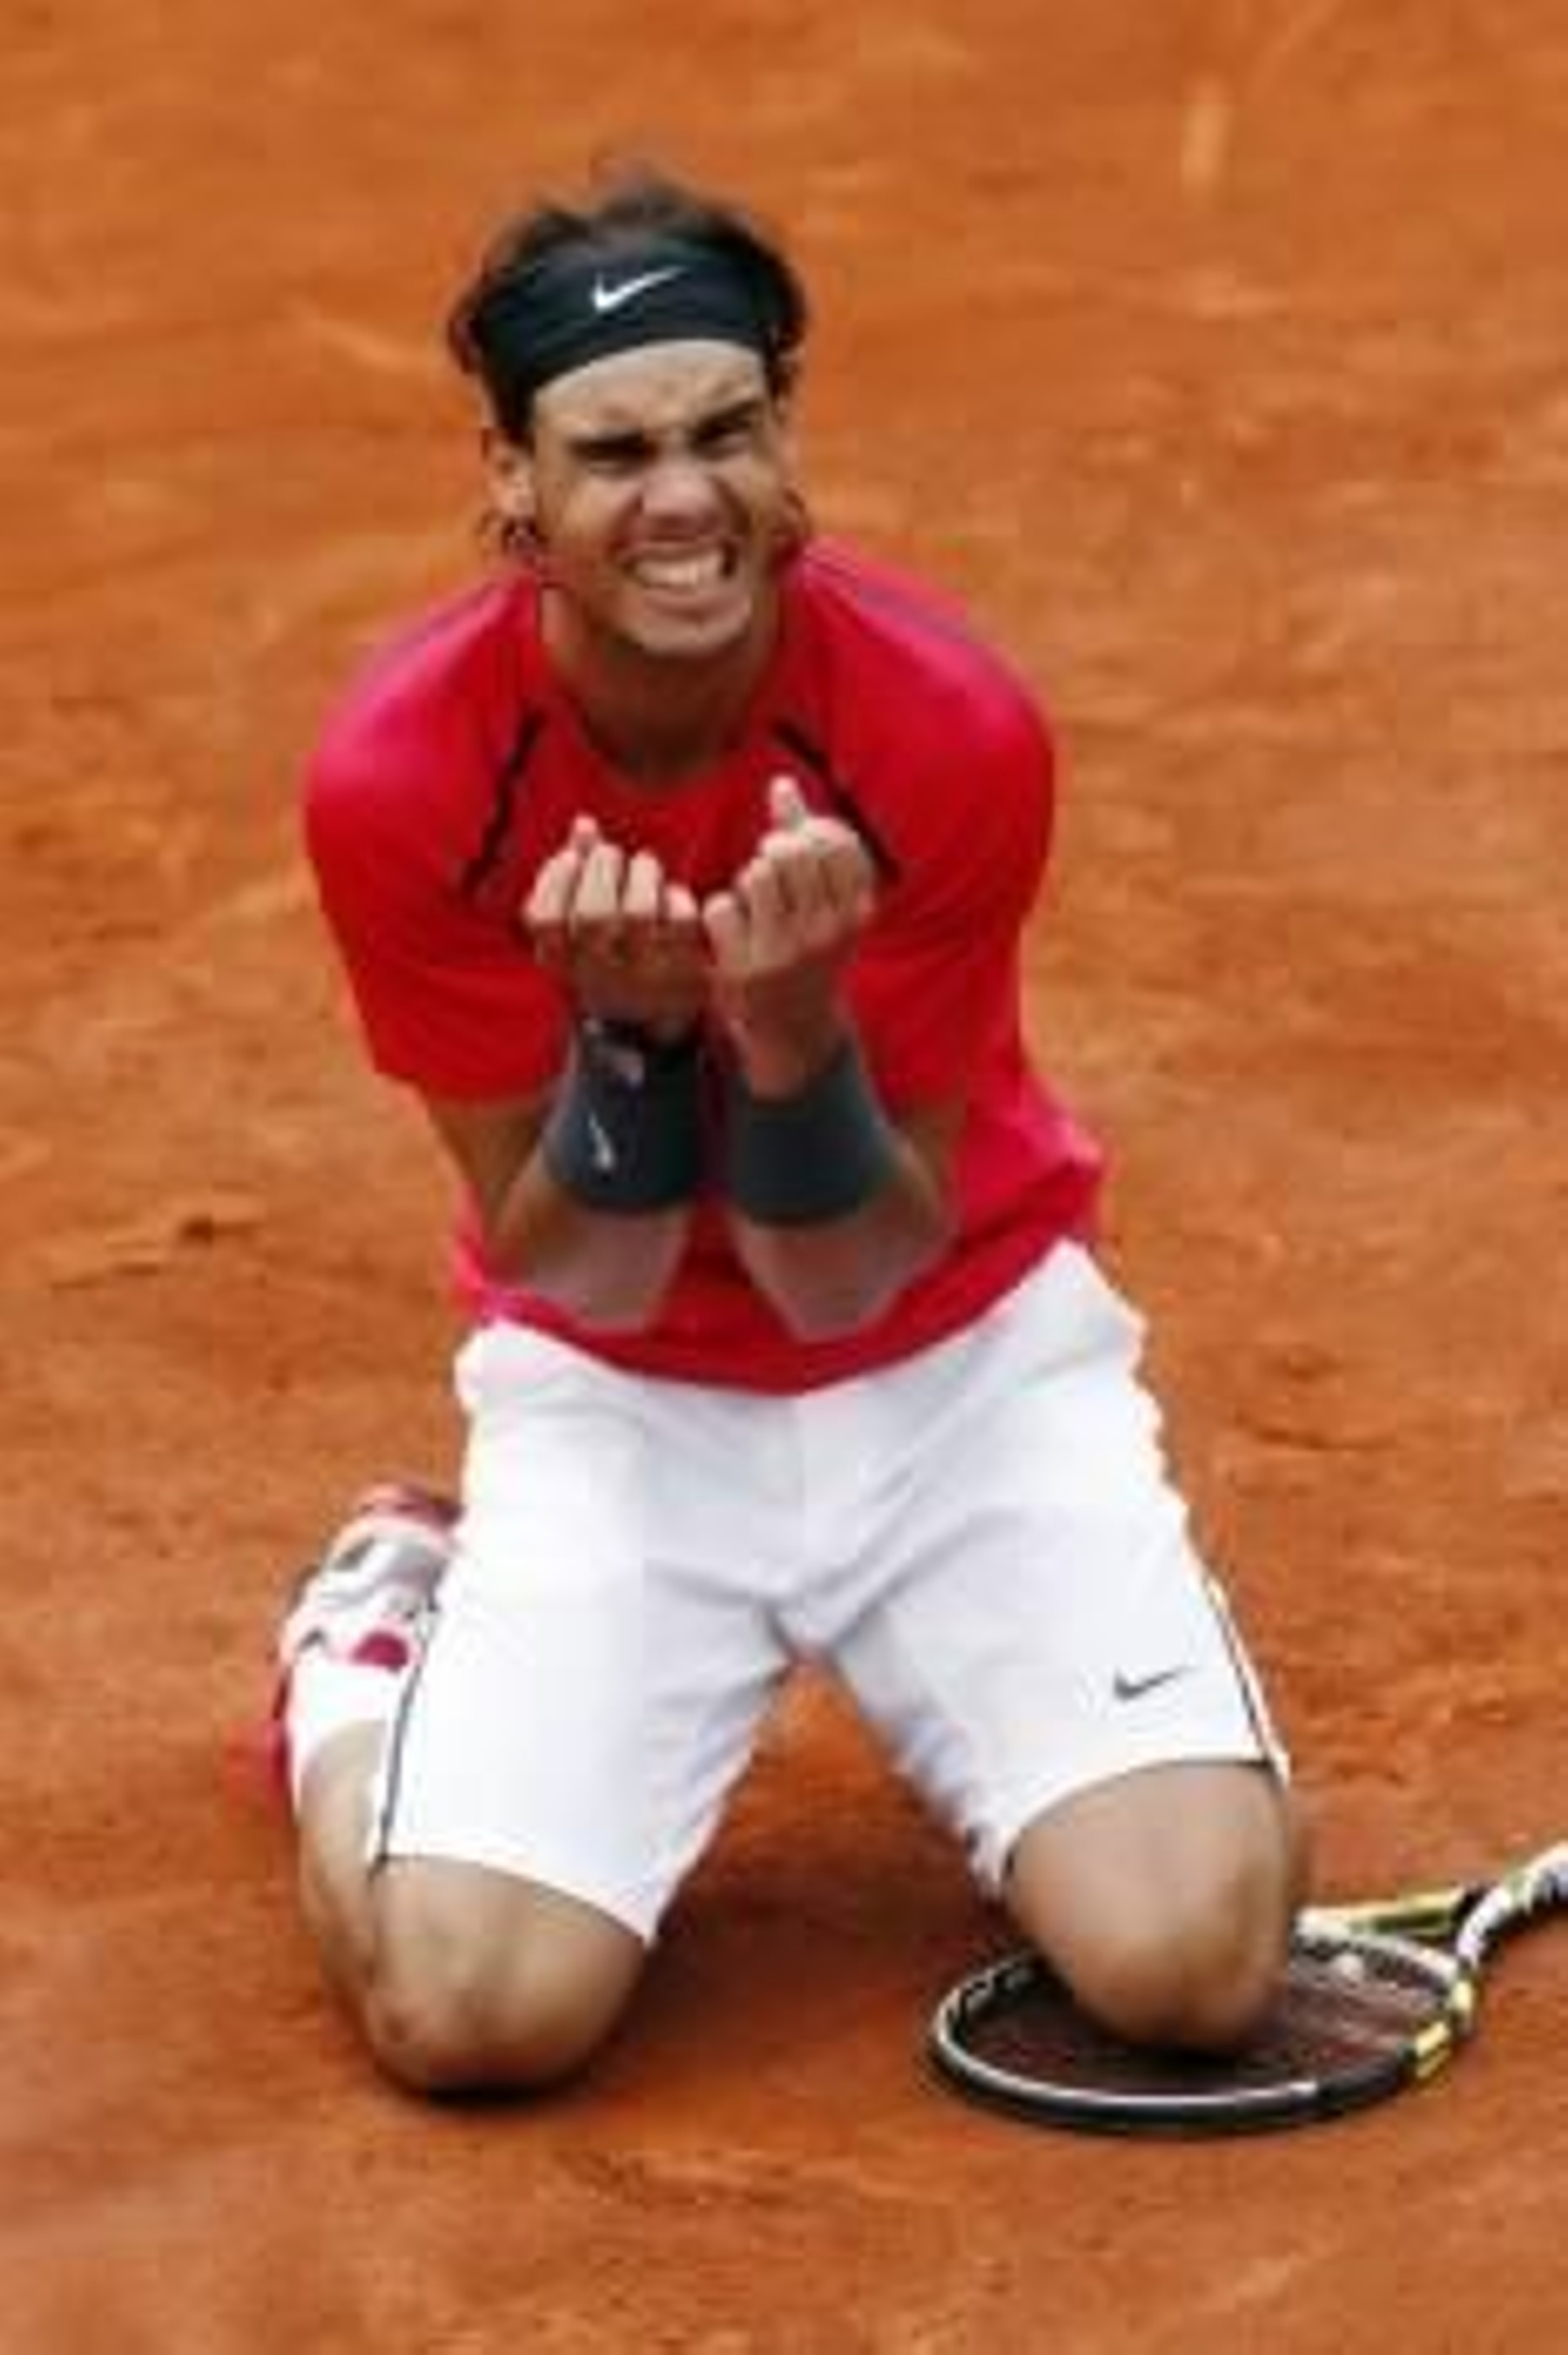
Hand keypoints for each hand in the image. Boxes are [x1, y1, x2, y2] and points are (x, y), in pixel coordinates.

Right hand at [524, 817, 706, 1039]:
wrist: (658, 1018)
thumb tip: (584, 823)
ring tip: (646, 866)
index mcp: (562, 964)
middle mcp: (598, 976)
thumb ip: (577, 872)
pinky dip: (676, 897)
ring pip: (638, 914)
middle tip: (612, 854)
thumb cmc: (612, 952)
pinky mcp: (684, 971)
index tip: (573, 857)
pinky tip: (671, 895)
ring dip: (642, 873)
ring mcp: (642, 977)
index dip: (555, 879)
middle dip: (603, 866)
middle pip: (593, 914)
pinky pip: (680, 922)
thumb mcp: (580, 923)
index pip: (544, 919)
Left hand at [702, 775, 876, 1091]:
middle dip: (772, 852)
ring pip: (755, 875)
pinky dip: (720, 915)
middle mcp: (828, 933)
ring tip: (755, 905)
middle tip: (769, 870)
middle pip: (790, 851)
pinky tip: (733, 935)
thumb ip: (805, 839)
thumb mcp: (823, 900)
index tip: (798, 845)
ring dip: (747, 883)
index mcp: (856, 911)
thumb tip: (780, 783)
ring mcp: (787, 953)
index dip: (808, 830)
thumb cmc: (807, 948)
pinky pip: (720, 907)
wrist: (793, 1028)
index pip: (835, 840)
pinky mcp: (745, 971)